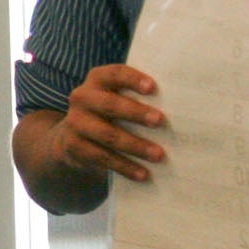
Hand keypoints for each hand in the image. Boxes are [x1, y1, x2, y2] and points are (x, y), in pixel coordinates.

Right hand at [53, 63, 167, 184]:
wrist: (71, 137)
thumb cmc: (109, 113)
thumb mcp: (116, 97)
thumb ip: (136, 96)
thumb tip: (177, 106)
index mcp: (97, 79)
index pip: (115, 74)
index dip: (133, 80)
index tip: (153, 87)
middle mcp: (82, 97)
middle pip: (111, 105)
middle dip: (137, 113)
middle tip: (161, 121)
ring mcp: (75, 122)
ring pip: (108, 135)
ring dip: (136, 145)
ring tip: (159, 155)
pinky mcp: (73, 146)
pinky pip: (102, 157)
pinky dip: (125, 166)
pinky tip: (143, 174)